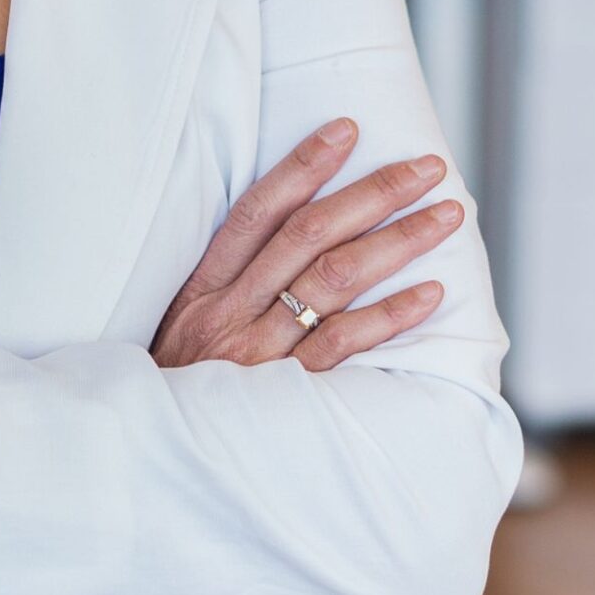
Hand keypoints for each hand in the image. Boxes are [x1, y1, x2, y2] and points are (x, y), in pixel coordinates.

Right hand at [149, 121, 456, 370]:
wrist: (149, 465)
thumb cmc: (177, 388)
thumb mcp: (178, 326)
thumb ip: (226, 283)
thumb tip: (287, 226)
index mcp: (204, 287)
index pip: (259, 211)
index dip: (303, 165)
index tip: (348, 129)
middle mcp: (231, 311)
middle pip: (310, 235)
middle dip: (374, 193)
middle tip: (428, 167)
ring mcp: (259, 353)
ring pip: (334, 280)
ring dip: (398, 243)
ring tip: (446, 216)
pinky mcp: (286, 395)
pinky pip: (344, 345)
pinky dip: (390, 316)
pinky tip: (432, 293)